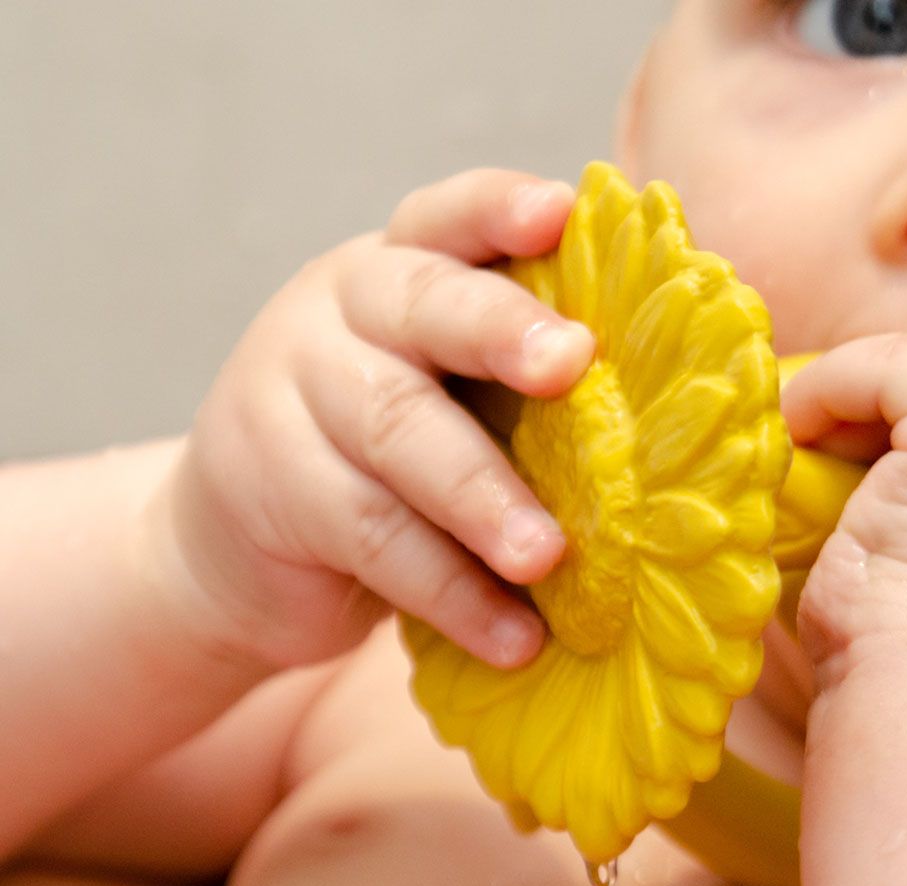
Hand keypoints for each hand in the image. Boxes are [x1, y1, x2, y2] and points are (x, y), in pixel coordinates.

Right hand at [160, 170, 594, 671]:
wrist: (234, 546)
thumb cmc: (374, 463)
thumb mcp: (431, 396)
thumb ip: (505, 387)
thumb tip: (654, 425)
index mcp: (392, 274)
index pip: (446, 220)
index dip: (499, 209)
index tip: (563, 213)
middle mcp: (336, 313)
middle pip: (424, 307)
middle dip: (502, 330)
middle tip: (571, 366)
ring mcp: (288, 392)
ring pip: (399, 431)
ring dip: (484, 499)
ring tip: (548, 558)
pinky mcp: (266, 486)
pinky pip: (373, 536)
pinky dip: (453, 592)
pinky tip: (512, 638)